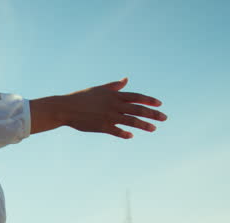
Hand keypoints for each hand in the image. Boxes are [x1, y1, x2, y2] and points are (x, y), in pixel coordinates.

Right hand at [31, 78, 166, 138]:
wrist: (65, 107)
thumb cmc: (81, 98)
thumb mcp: (99, 89)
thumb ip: (114, 86)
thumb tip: (126, 79)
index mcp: (114, 95)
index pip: (137, 97)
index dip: (149, 100)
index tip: (160, 104)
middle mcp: (114, 105)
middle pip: (138, 109)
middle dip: (153, 114)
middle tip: (165, 118)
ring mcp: (109, 116)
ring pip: (131, 120)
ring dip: (144, 125)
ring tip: (154, 129)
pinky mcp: (101, 126)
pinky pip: (116, 131)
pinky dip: (124, 133)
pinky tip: (131, 136)